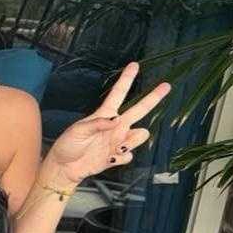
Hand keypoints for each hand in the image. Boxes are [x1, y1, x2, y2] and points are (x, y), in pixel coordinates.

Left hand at [48, 62, 170, 184]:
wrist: (65, 167)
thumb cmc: (68, 144)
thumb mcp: (78, 131)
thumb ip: (98, 124)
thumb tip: (117, 119)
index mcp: (105, 114)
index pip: (118, 93)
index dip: (126, 79)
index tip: (134, 65)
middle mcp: (116, 126)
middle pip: (140, 109)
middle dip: (153, 98)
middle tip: (166, 85)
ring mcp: (117, 141)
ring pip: (140, 135)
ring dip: (133, 141)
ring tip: (117, 147)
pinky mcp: (116, 156)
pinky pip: (129, 155)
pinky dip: (121, 158)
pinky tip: (109, 159)